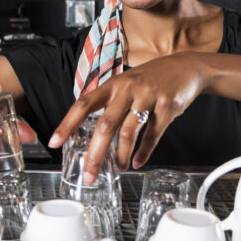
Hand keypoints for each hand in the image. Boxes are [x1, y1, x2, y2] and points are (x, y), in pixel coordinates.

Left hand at [47, 53, 207, 180]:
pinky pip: (152, 135)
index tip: (55, 142)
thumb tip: (88, 128)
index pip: (83, 104)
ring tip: (119, 168)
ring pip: (128, 132)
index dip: (67, 124)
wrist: (186, 67)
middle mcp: (127, 89)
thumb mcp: (125, 84)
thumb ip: (109, 102)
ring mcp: (148, 97)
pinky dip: (144, 153)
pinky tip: (137, 162)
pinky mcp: (167, 106)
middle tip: (89, 173)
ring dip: (121, 156)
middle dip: (95, 153)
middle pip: (105, 125)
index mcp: (112, 85)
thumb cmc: (151, 79)